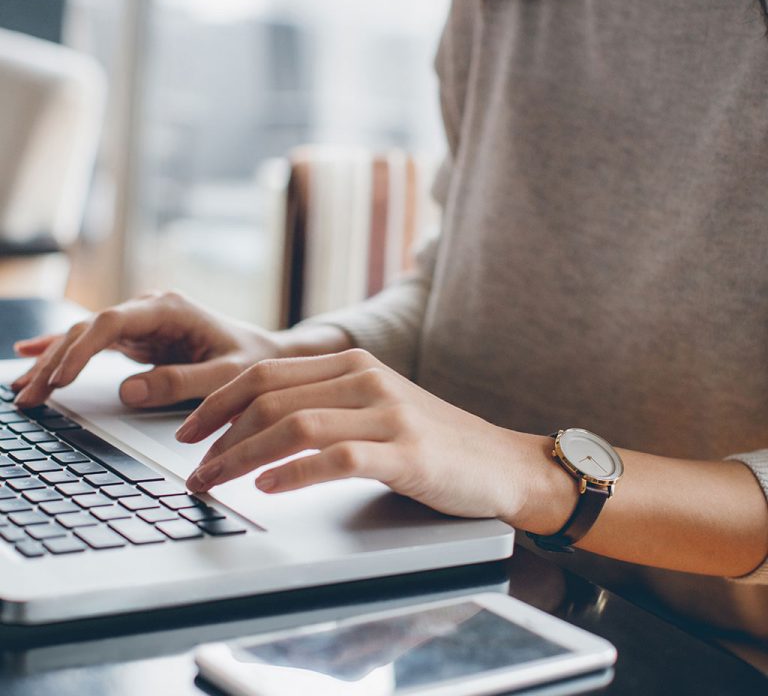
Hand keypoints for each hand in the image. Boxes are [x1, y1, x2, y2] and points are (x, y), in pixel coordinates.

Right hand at [12, 291, 286, 408]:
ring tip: (22, 389)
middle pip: (90, 329)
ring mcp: (142, 322)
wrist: (265, 353)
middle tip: (29, 396)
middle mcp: (151, 309)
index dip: (81, 349)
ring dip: (52, 361)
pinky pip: (94, 343)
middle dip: (55, 361)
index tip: (59, 379)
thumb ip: (181, 382)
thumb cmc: (251, 361)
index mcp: (171, 309)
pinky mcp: (139, 337)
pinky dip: (64, 351)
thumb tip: (127, 391)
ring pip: (85, 336)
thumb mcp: (225, 375)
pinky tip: (30, 353)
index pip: (112, 322)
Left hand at [177, 349, 572, 528]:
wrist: (499, 463)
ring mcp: (388, 414)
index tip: (188, 432)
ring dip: (242, 457)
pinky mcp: (406, 453)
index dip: (218, 402)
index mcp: (353, 364)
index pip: (267, 372)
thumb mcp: (375, 407)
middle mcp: (366, 379)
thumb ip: (325, 403)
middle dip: (218, 434)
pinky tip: (267, 487)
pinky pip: (336, 458)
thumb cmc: (430, 441)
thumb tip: (256, 425)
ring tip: (214, 482)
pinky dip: (294, 472)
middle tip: (192, 468)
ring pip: (295, 425)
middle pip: (270, 396)